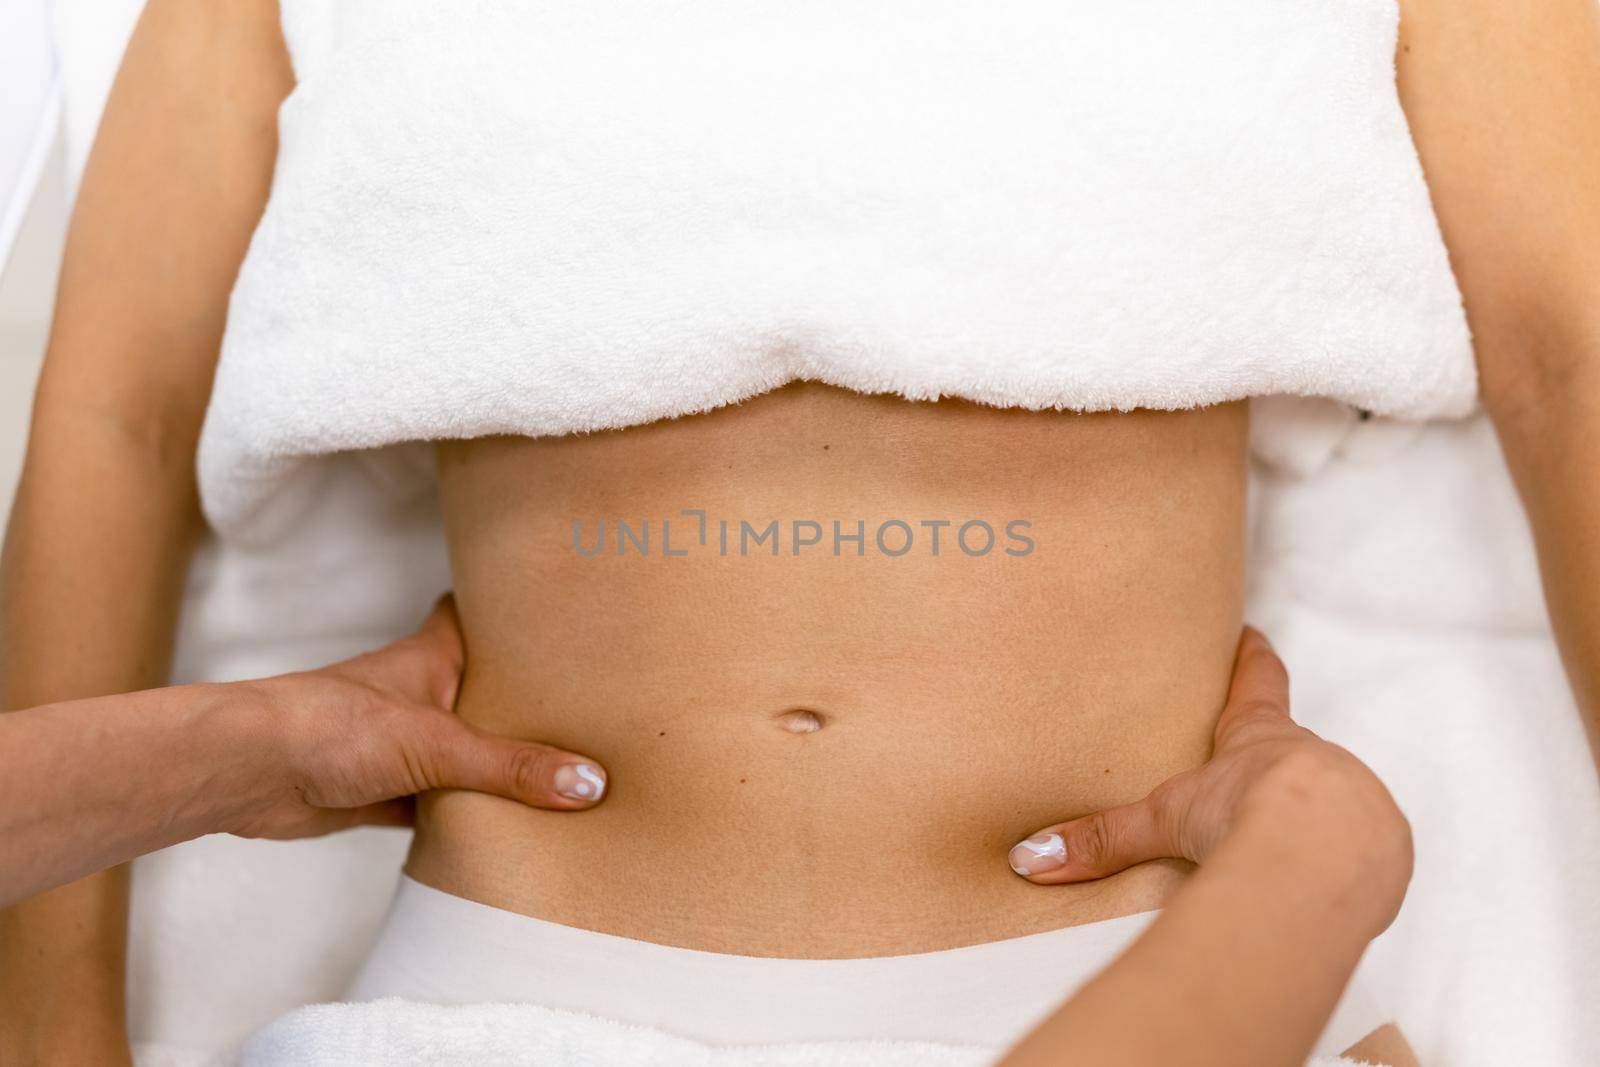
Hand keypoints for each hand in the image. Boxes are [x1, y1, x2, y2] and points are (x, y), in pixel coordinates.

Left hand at [220, 596, 607, 838]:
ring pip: (465, 754)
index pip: (474, 616)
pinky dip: (467, 818)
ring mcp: (402, 745)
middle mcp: (421, 695)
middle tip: (589, 708)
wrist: (250, 773)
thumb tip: (590, 783)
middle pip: (483, 693)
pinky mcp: (385, 792)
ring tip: (567, 775)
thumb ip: (513, 767)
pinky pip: (440, 805)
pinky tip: (509, 832)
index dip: (511, 612)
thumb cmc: (333, 725)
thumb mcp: (440, 744)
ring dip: (499, 767)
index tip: (559, 614)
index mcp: (434, 657)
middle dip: (525, 703)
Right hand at [1006, 627, 1411, 932]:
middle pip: (1300, 752)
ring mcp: (1357, 807)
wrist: (1327, 850)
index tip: (1251, 632)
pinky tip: (1322, 893)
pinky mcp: (1381, 857)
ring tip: (1291, 856)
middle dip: (1283, 766)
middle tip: (1261, 774)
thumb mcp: (1166, 818)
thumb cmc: (1251, 810)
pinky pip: (1361, 862)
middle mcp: (1318, 762)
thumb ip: (1104, 837)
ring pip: (1335, 810)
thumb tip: (1031, 856)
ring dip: (1316, 828)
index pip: (1258, 682)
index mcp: (1263, 738)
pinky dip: (1343, 873)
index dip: (1252, 658)